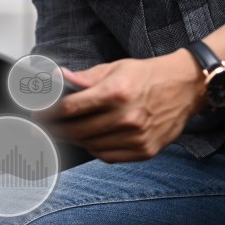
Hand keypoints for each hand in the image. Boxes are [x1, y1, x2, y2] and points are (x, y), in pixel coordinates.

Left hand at [39, 49, 206, 162]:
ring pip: (89, 145)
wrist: (186, 87)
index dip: (48, 114)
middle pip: (75, 131)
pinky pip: (107, 156)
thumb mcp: (115, 68)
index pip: (70, 108)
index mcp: (116, 92)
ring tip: (67, 130)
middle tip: (44, 127)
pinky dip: (94, 149)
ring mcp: (136, 137)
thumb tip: (56, 79)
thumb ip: (83, 78)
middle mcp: (126, 117)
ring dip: (73, 140)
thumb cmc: (147, 76)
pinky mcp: (144, 150)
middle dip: (54, 129)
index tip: (37, 115)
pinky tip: (89, 139)